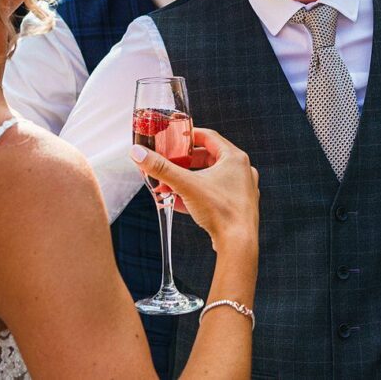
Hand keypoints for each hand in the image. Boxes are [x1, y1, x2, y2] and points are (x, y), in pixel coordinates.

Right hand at [131, 127, 258, 251]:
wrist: (237, 244)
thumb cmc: (221, 211)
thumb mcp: (186, 185)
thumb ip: (161, 168)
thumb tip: (140, 153)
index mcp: (234, 158)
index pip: (209, 136)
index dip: (188, 136)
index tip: (174, 138)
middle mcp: (241, 172)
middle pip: (207, 158)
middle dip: (183, 163)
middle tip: (168, 164)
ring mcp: (240, 190)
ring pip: (208, 178)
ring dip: (186, 181)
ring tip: (168, 186)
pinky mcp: (236, 207)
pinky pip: (212, 195)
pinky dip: (195, 195)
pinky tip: (177, 202)